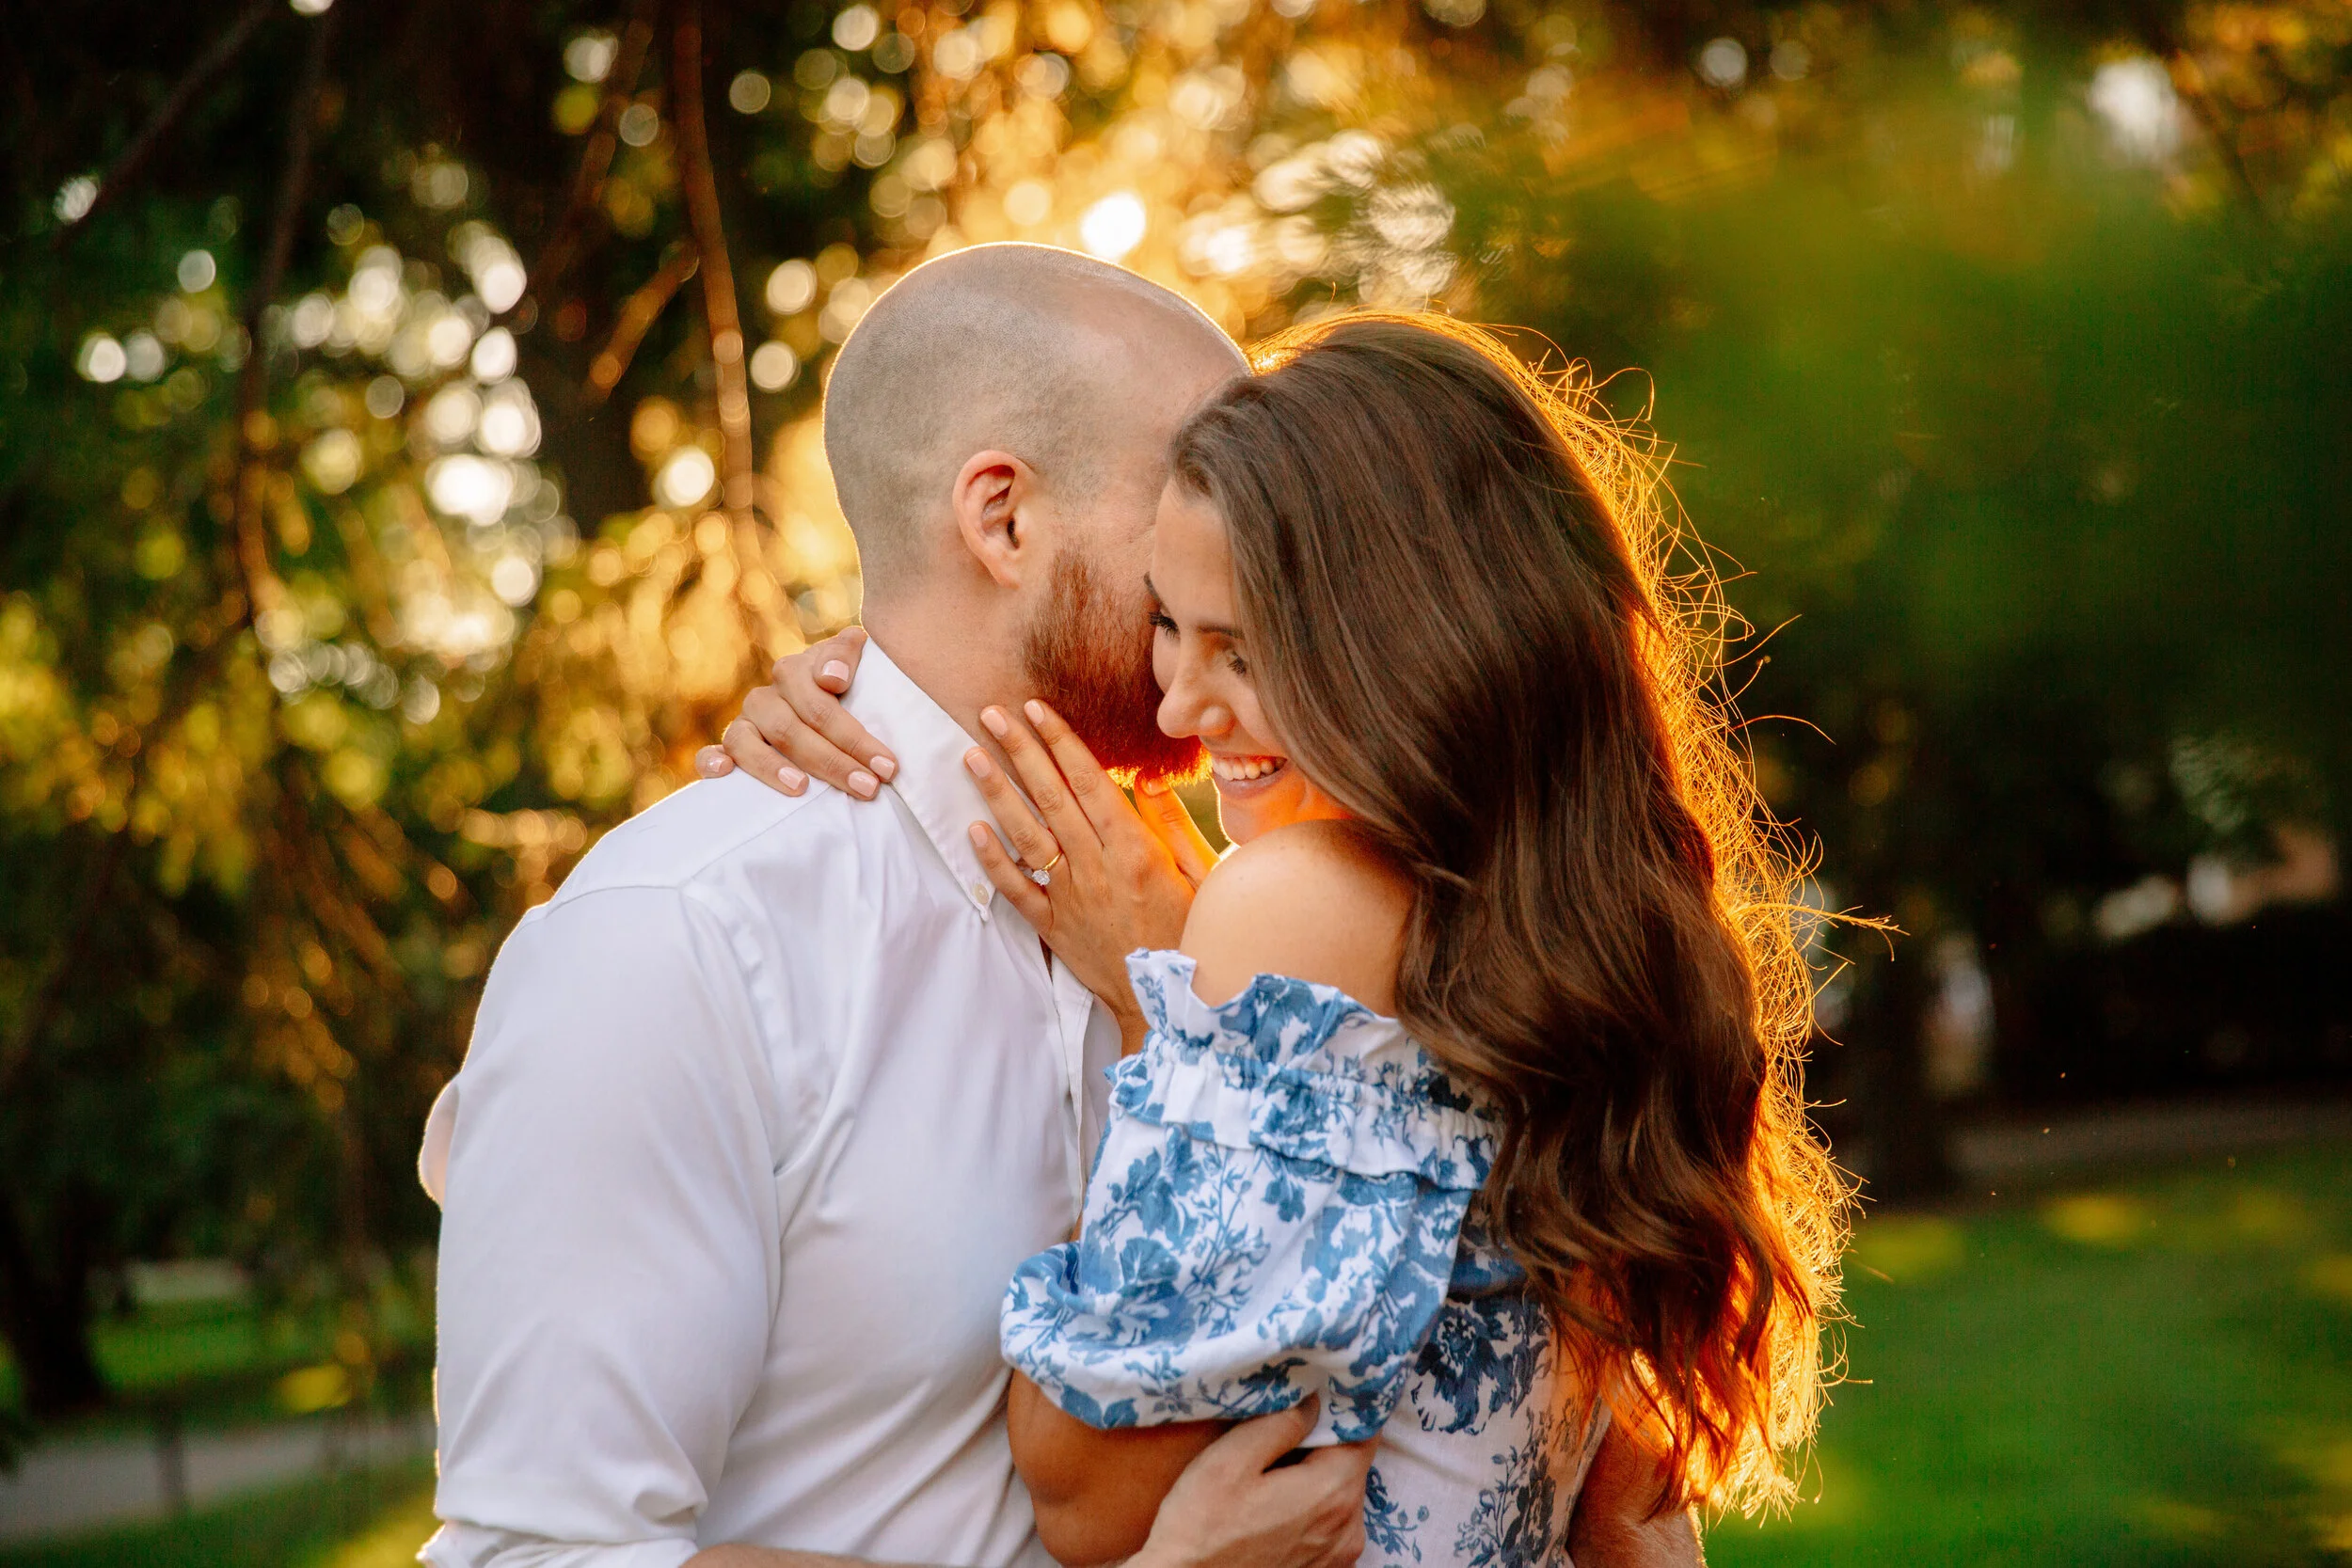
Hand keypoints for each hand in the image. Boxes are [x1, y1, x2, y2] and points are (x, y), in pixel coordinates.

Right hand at [694, 628, 896, 799]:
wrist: (824, 694)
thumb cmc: (845, 686)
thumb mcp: (854, 663)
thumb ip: (845, 654)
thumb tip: (832, 679)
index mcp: (794, 672)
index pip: (820, 706)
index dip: (854, 737)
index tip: (888, 766)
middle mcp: (766, 697)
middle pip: (790, 730)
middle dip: (833, 762)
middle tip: (869, 787)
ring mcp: (744, 722)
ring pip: (746, 743)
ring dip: (772, 768)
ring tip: (803, 788)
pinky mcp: (728, 747)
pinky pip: (709, 753)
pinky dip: (711, 761)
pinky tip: (724, 772)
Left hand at [963, 701, 1205, 1038]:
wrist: (1171, 1005)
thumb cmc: (1194, 936)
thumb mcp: (1201, 874)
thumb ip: (1172, 824)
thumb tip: (1146, 779)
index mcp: (1136, 851)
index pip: (1090, 782)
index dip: (1061, 742)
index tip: (1036, 709)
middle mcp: (1098, 869)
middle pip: (1051, 798)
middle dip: (1020, 751)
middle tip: (991, 714)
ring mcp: (1071, 898)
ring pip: (1027, 836)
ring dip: (997, 794)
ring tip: (972, 757)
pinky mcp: (1054, 928)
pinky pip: (1017, 890)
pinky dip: (993, 860)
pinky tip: (973, 829)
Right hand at [1132, 1400, 1373, 1567]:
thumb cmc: (1202, 1526)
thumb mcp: (1230, 1460)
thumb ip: (1280, 1423)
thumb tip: (1314, 1402)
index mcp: (1332, 1491)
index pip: (1363, 1433)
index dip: (1340, 1410)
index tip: (1313, 1395)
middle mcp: (1349, 1526)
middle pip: (1352, 1463)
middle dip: (1323, 1443)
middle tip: (1280, 1433)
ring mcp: (1340, 1553)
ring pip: (1341, 1492)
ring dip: (1317, 1476)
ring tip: (1272, 1473)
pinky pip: (1331, 1521)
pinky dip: (1312, 1505)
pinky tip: (1274, 1506)